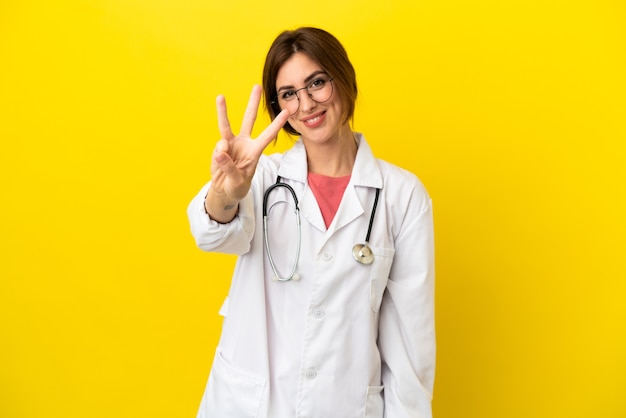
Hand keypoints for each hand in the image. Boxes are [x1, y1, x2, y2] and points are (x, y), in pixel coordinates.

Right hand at [205, 85, 288, 221]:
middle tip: (257, 86)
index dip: (277, 124)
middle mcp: (244, 143)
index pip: (268, 135)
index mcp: (255, 151)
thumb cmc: (237, 186)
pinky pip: (218, 148)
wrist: (224, 190)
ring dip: (223, 110)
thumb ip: (230, 168)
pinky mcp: (219, 147)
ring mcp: (230, 143)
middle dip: (253, 102)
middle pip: (249, 119)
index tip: (287, 111)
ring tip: (220, 97)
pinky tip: (220, 165)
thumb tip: (221, 152)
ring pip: (226, 124)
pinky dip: (218, 157)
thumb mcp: (237, 181)